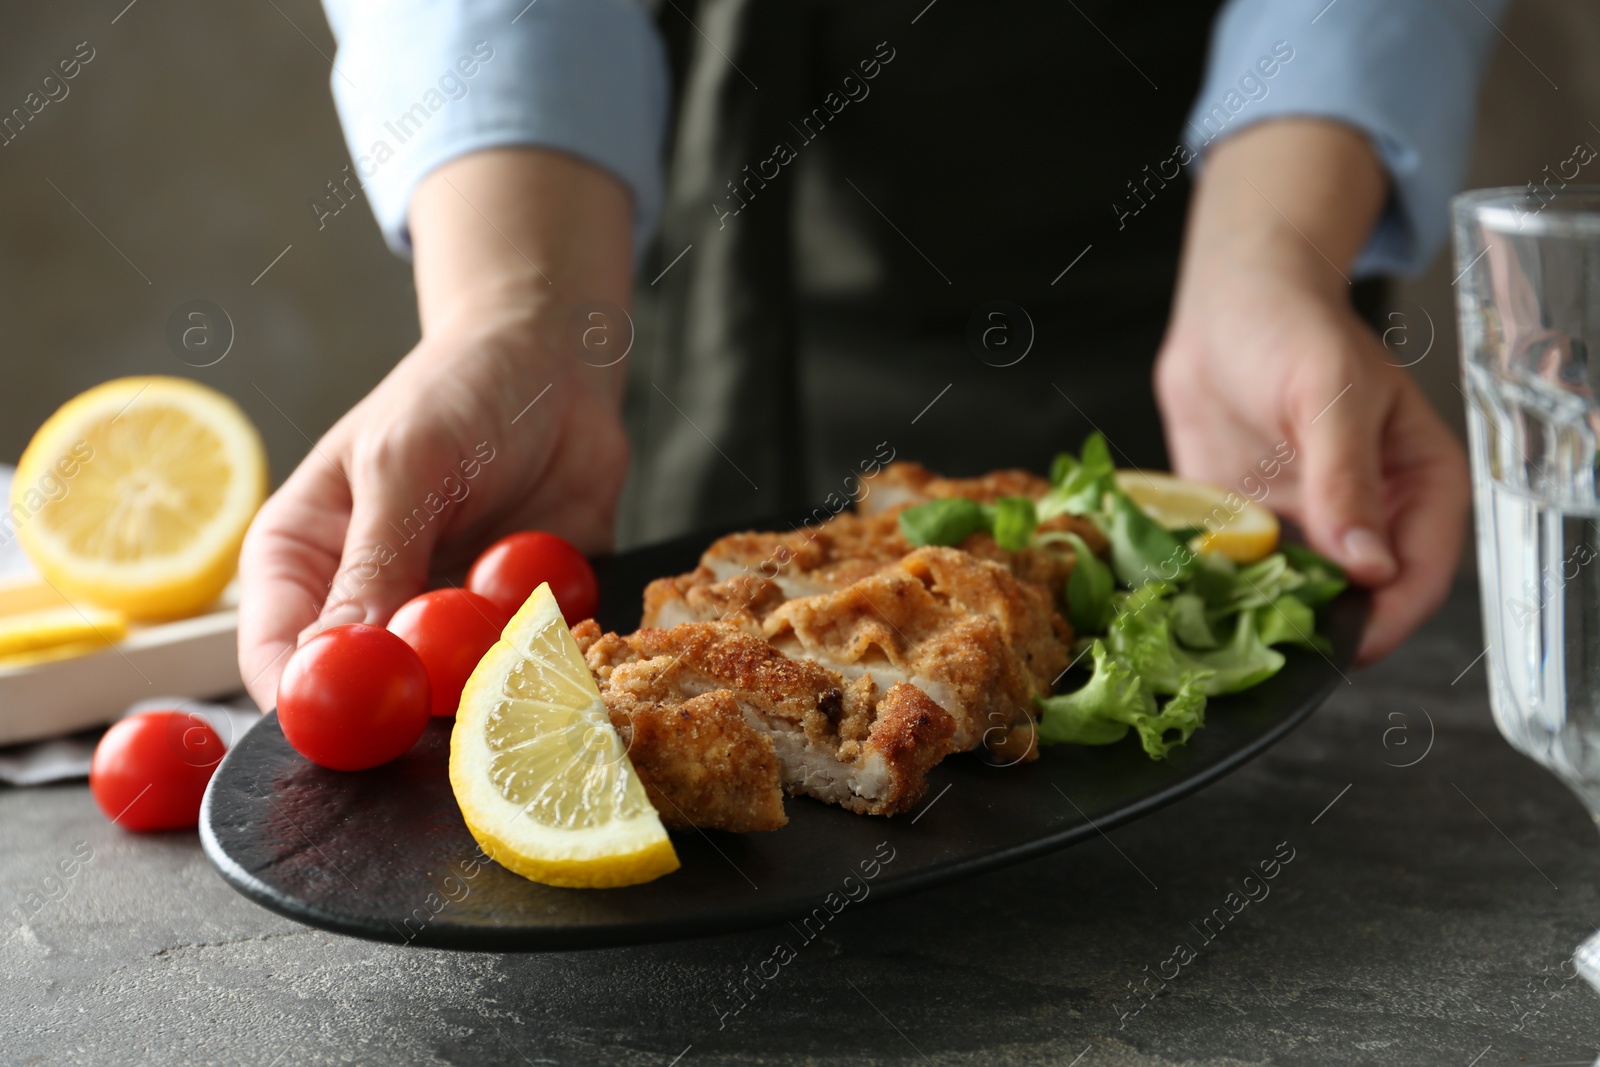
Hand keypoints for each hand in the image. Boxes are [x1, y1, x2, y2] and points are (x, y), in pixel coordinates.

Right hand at [238, 149, 633, 708]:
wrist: (556, 365)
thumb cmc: (459, 390)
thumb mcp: (407, 463)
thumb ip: (377, 560)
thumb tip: (335, 656)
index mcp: (304, 562)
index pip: (278, 659)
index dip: (307, 703)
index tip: (350, 725)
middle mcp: (368, 605)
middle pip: (367, 696)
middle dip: (408, 706)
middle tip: (451, 694)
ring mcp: (443, 622)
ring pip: (451, 693)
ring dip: (487, 675)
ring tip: (513, 614)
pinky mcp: (514, 622)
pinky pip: (529, 667)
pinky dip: (548, 649)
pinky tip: (559, 598)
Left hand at [1154, 120, 1469, 663]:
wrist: (1226, 307)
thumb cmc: (1293, 328)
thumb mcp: (1329, 394)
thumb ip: (1346, 479)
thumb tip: (1370, 565)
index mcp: (1417, 486)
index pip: (1419, 577)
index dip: (1387, 619)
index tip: (1343, 645)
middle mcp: (1366, 518)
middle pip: (1358, 604)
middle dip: (1317, 629)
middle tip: (1268, 647)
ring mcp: (1305, 529)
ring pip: (1296, 602)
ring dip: (1261, 621)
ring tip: (1221, 635)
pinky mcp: (1249, 531)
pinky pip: (1240, 579)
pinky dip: (1218, 594)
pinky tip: (1187, 604)